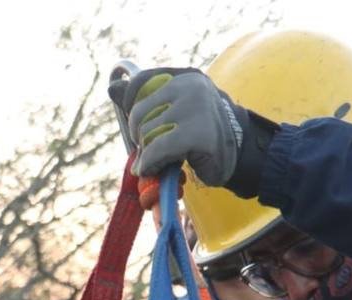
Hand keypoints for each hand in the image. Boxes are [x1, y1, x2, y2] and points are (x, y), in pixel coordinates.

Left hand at [122, 68, 276, 196]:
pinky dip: (151, 163)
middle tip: (154, 150)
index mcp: (184, 77)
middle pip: (139, 113)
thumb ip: (144, 99)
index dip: (132, 108)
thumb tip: (112, 87)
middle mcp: (190, 86)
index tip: (142, 126)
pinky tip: (155, 170)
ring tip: (161, 160)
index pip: (140, 83)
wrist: (240, 156)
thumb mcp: (174, 111)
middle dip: (141, 137)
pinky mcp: (198, 133)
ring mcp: (196, 107)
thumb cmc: (203, 135)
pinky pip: (158, 149)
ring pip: (147, 133)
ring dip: (148, 154)